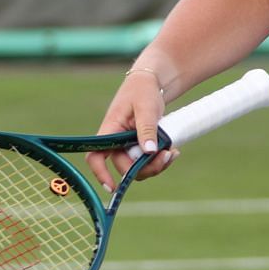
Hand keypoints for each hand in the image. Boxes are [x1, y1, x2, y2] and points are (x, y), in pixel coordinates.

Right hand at [85, 71, 176, 192]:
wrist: (151, 82)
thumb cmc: (143, 90)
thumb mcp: (146, 107)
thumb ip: (147, 128)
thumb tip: (148, 152)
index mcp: (109, 130)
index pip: (96, 156)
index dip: (100, 173)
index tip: (112, 187)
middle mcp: (115, 141)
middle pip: (124, 167)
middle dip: (145, 168)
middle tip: (167, 157)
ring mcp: (127, 145)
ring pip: (137, 167)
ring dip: (155, 165)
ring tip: (173, 153)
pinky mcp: (139, 146)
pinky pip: (146, 161)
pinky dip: (160, 160)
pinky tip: (173, 151)